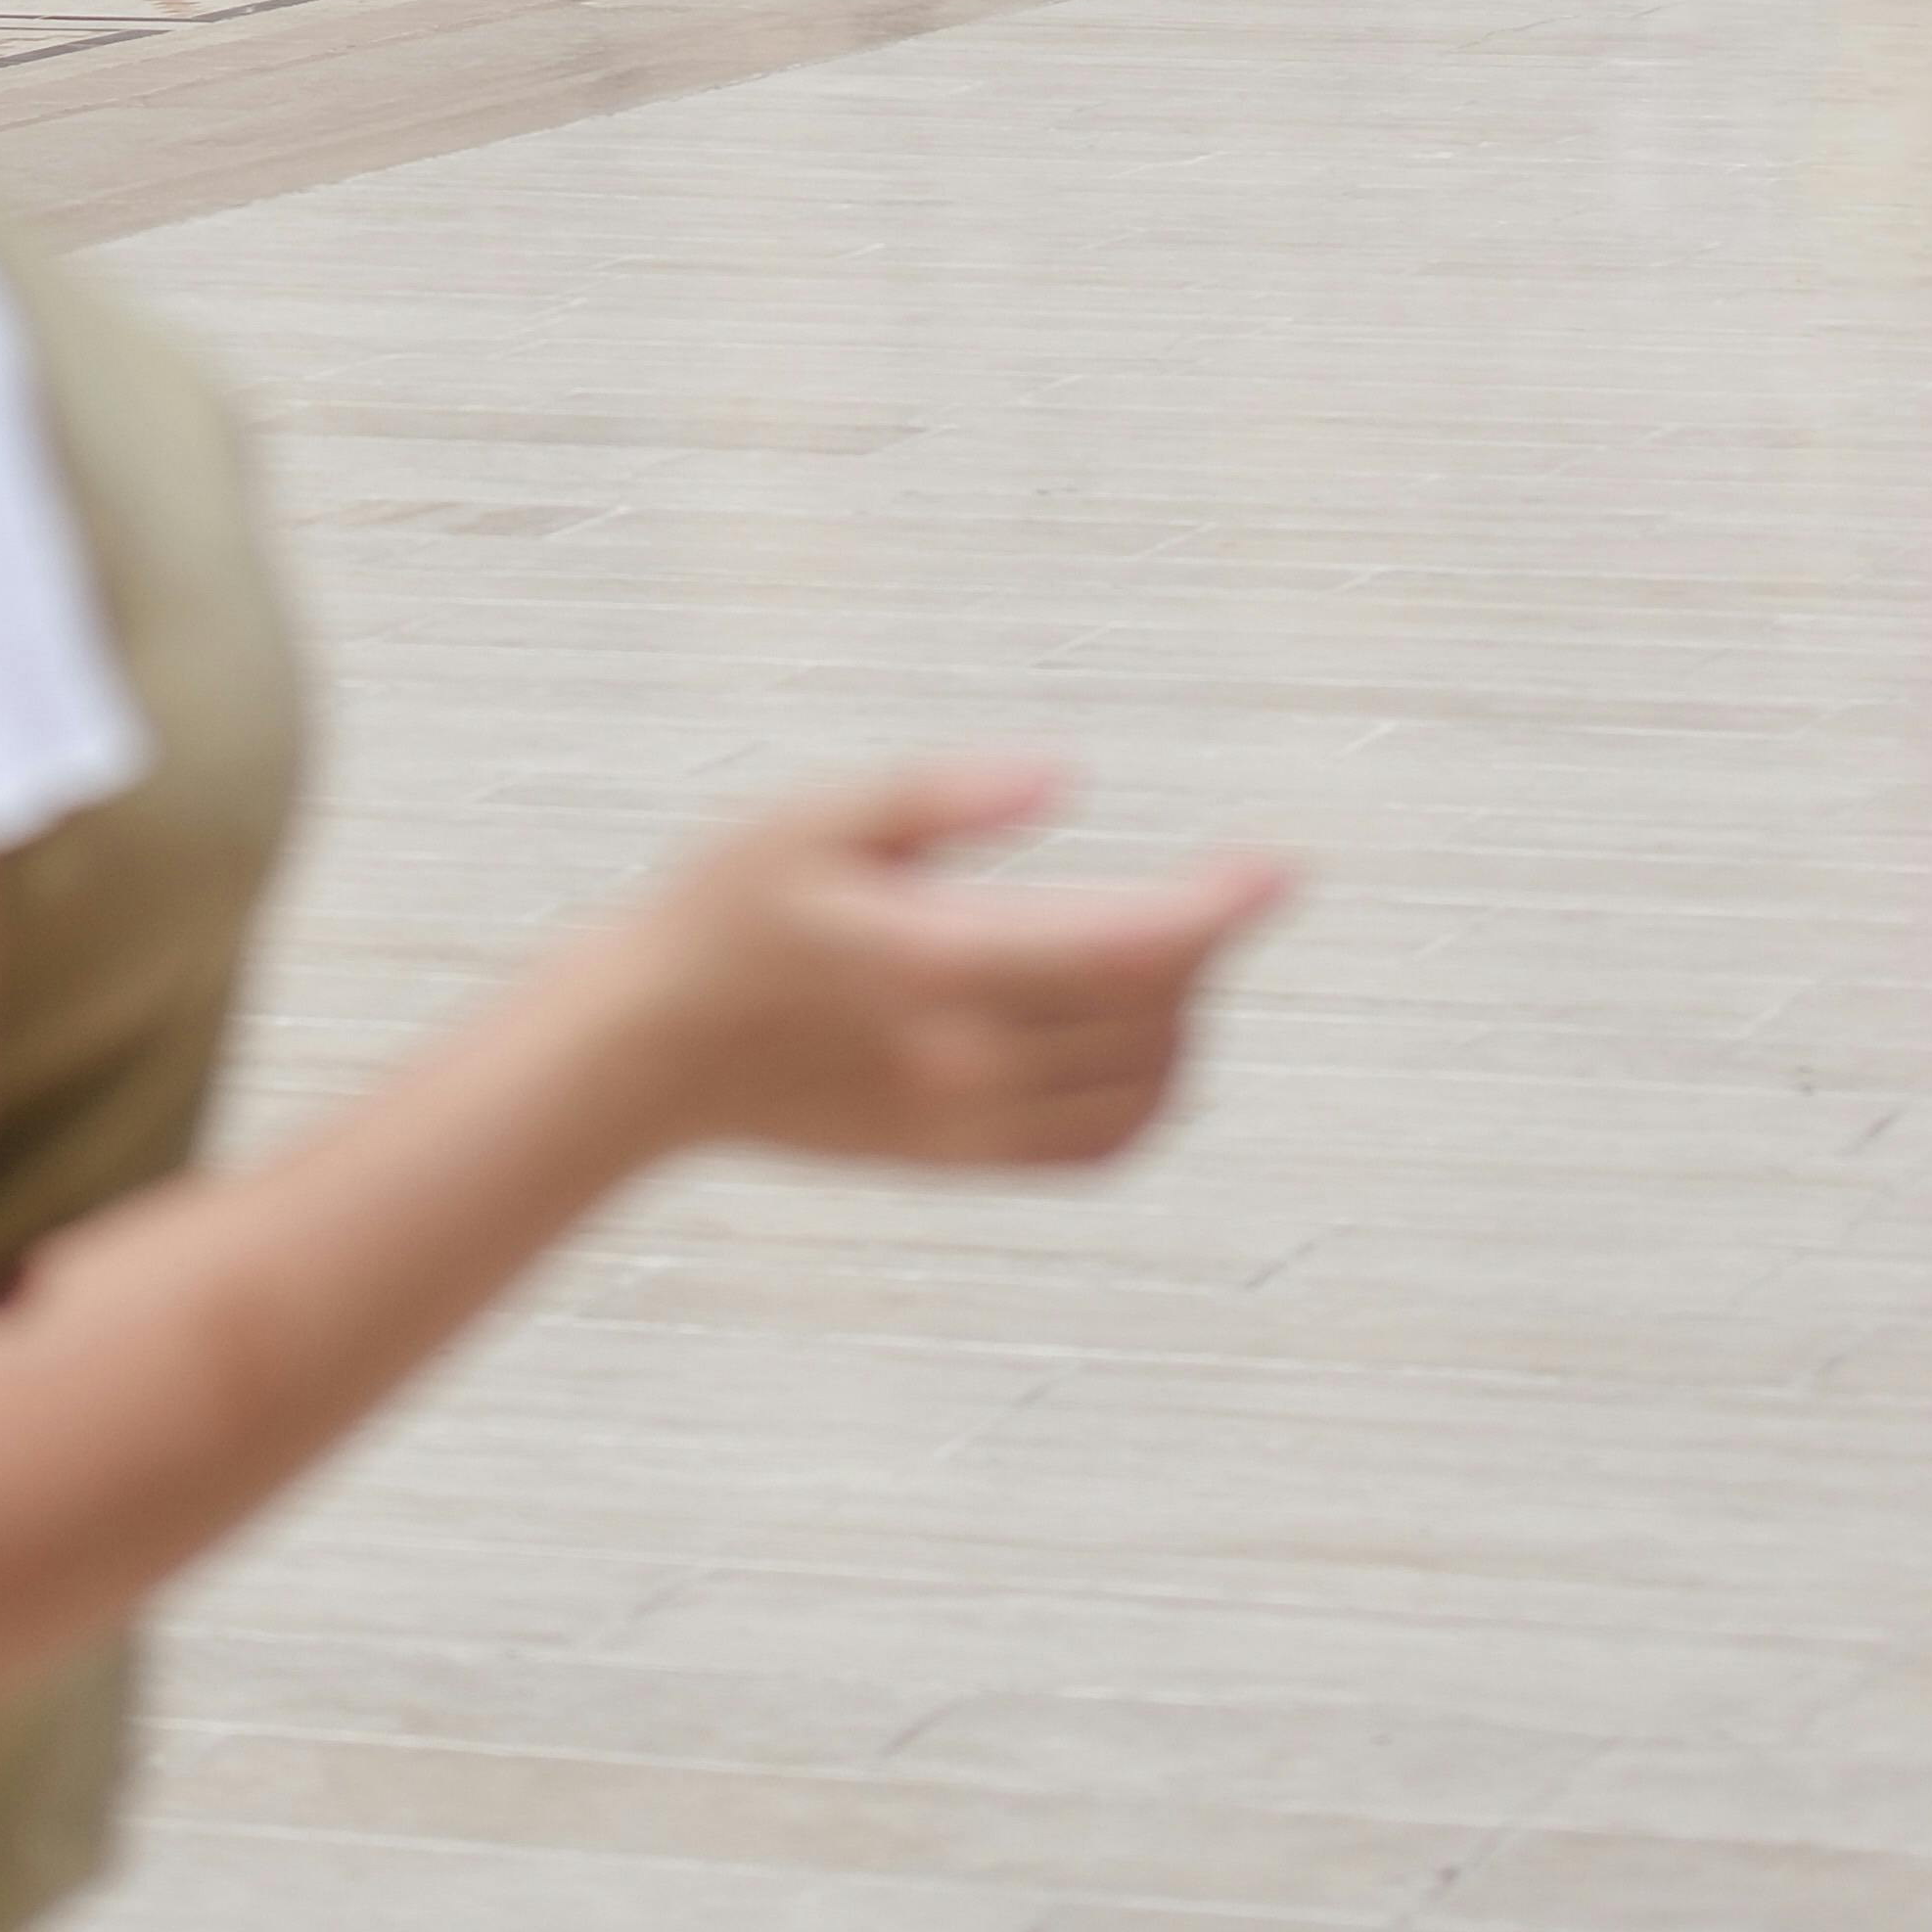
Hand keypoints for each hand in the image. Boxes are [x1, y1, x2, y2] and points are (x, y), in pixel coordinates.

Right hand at [624, 764, 1288, 1173]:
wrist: (650, 1048)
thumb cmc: (729, 907)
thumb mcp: (814, 816)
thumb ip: (938, 792)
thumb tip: (1064, 772)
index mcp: (935, 965)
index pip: (1128, 951)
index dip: (1220, 909)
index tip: (1280, 866)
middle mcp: (963, 1060)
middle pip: (1153, 1013)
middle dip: (1205, 942)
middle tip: (1210, 880)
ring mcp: (966, 1124)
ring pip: (1143, 1087)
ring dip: (1185, 1015)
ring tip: (1166, 946)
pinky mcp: (962, 1160)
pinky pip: (1101, 1145)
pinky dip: (1151, 1093)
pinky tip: (1139, 1033)